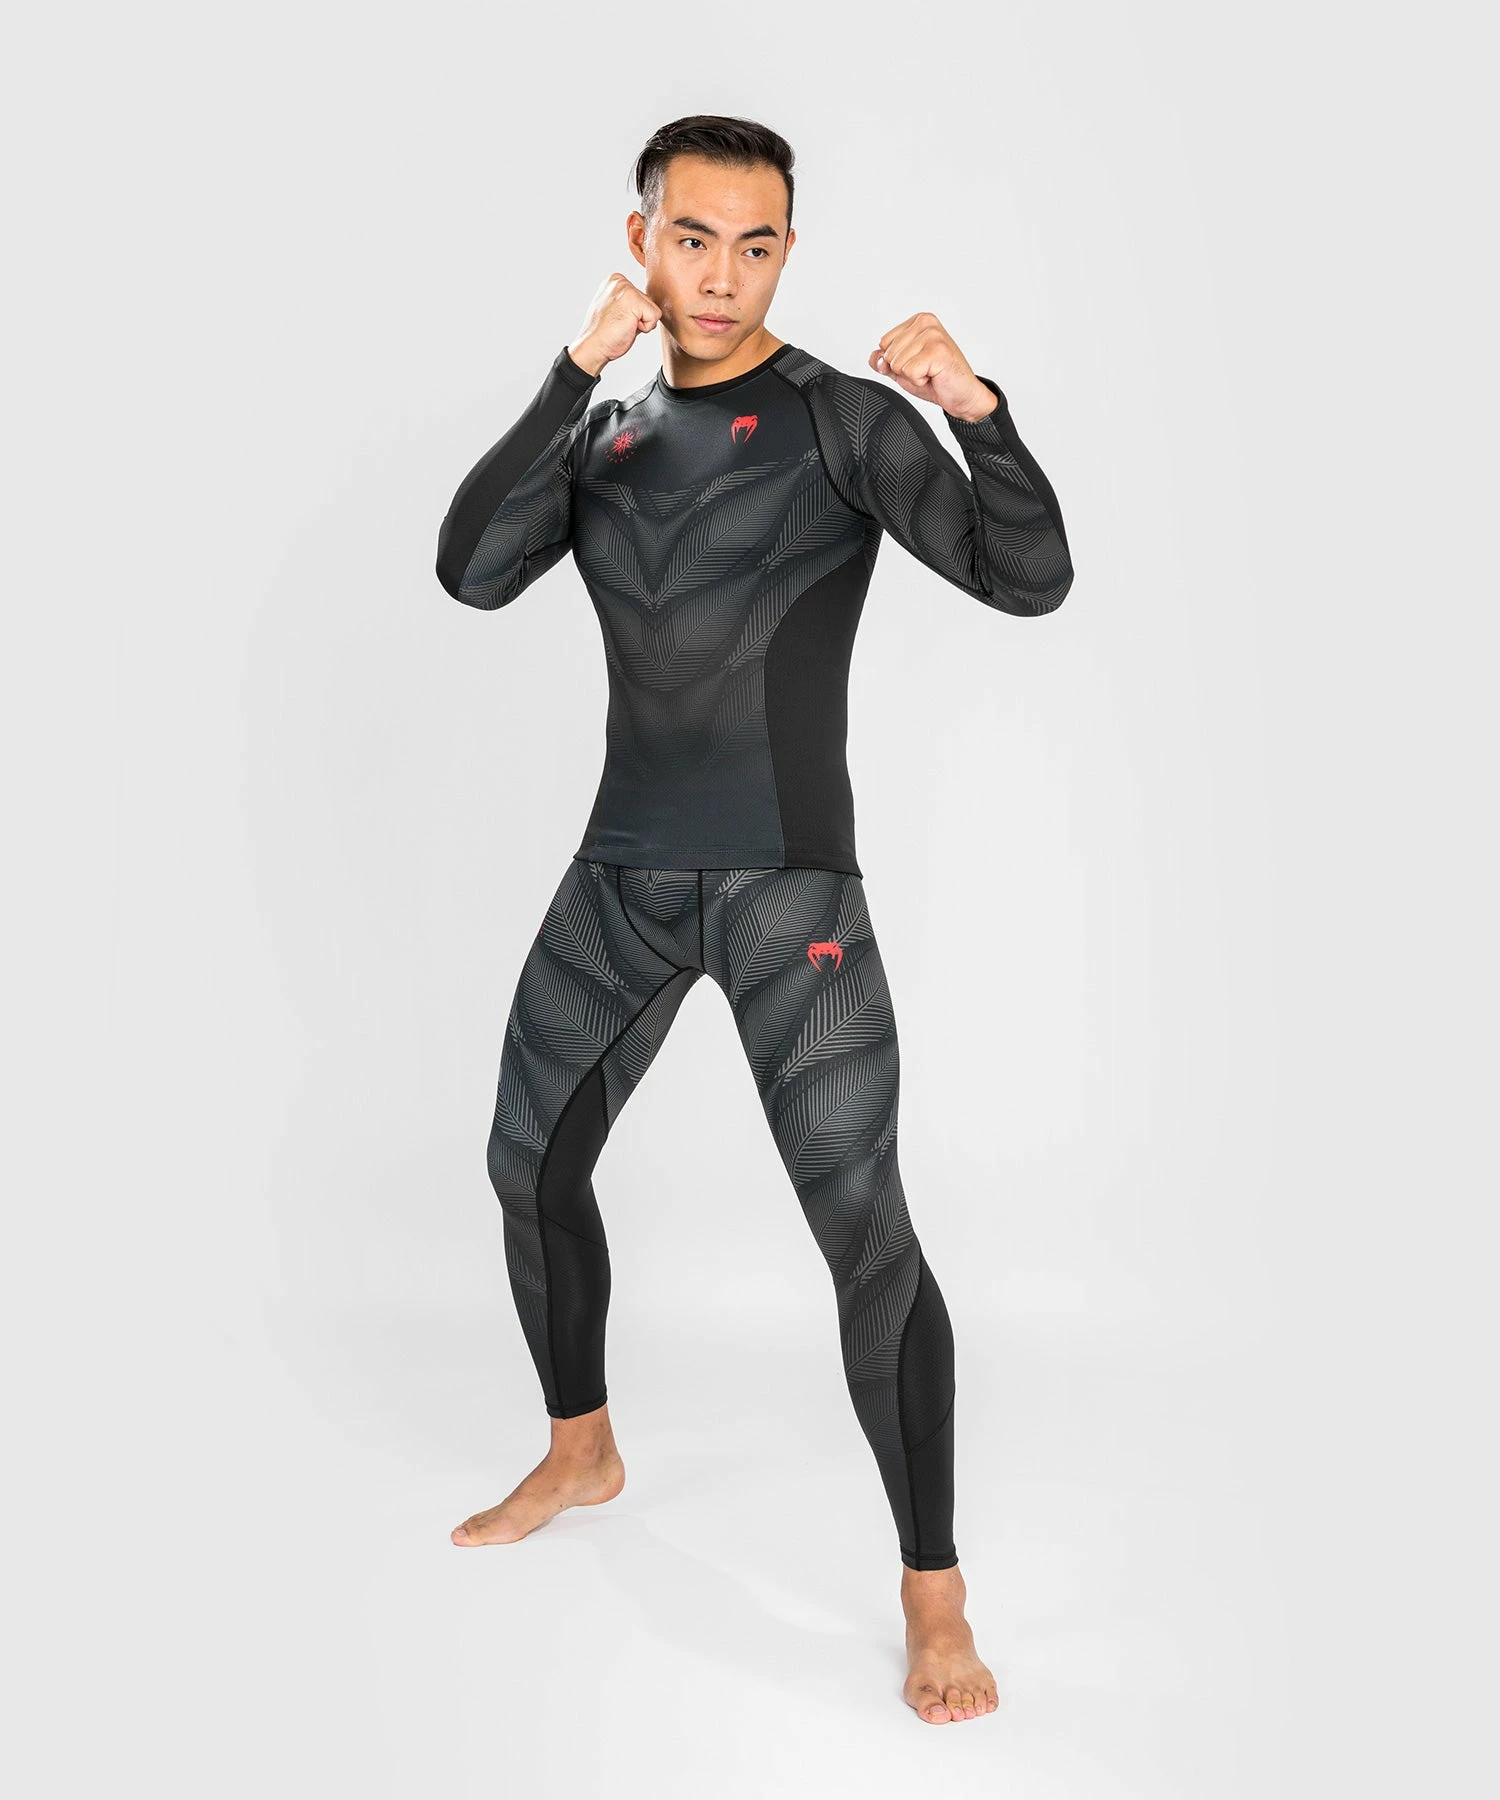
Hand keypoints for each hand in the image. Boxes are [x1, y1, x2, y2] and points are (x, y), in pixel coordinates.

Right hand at [568, 273, 661, 376]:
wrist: (593, 347)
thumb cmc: (604, 334)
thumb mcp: (617, 310)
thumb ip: (631, 302)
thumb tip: (647, 306)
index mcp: (615, 280)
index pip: (643, 298)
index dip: (636, 315)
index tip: (618, 319)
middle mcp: (620, 281)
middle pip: (650, 302)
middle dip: (639, 318)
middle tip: (620, 325)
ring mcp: (626, 288)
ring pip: (653, 309)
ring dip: (641, 323)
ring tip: (622, 326)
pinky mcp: (633, 300)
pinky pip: (655, 317)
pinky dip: (645, 328)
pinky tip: (627, 327)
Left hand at [869, 313, 997, 420]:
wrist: (960, 395)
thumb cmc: (936, 379)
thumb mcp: (902, 370)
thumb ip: (884, 362)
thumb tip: (876, 358)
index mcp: (917, 321)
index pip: (884, 343)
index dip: (897, 361)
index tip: (917, 363)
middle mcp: (926, 323)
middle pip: (889, 353)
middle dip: (904, 369)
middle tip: (925, 369)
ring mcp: (933, 335)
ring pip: (898, 363)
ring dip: (912, 375)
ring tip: (930, 372)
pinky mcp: (938, 350)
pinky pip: (909, 372)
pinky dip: (919, 381)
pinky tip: (934, 376)